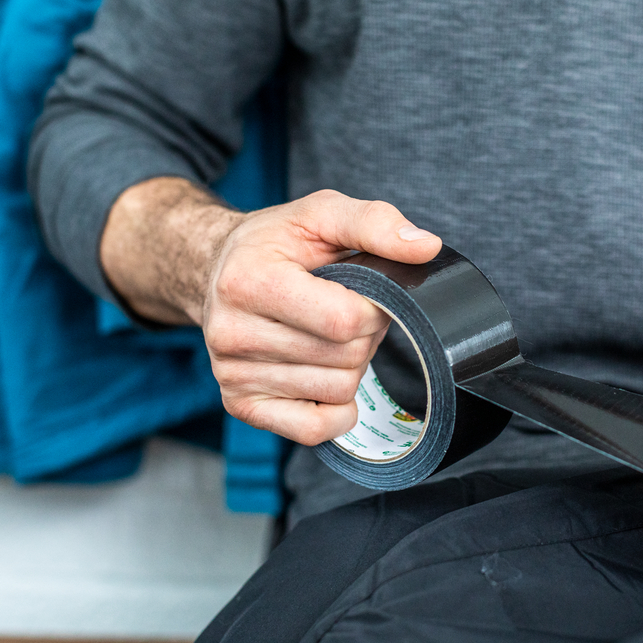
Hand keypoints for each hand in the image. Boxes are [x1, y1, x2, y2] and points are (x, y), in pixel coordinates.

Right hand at [200, 190, 440, 443]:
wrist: (217, 269)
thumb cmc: (276, 242)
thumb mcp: (321, 213)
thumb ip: (375, 223)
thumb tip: (426, 247)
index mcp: (248, 280)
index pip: (343, 321)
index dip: (374, 309)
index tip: (367, 293)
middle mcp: (231, 332)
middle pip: (345, 358)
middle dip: (363, 336)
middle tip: (345, 311)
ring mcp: (232, 374)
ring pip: (336, 392)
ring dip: (349, 366)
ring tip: (327, 334)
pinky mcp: (240, 404)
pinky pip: (312, 429)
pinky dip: (336, 410)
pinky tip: (326, 376)